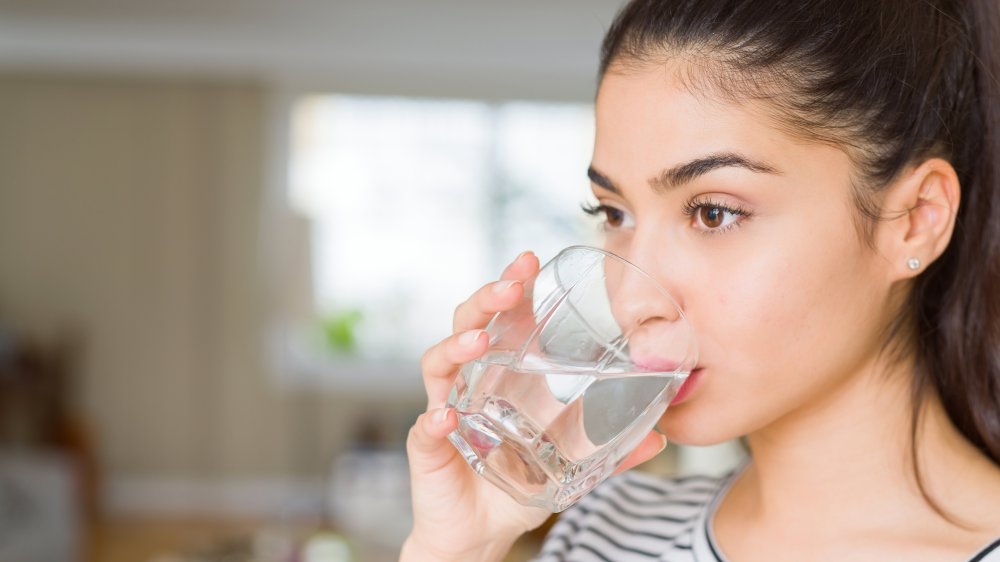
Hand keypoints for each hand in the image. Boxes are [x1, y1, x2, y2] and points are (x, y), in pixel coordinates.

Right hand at [402, 251, 667, 561]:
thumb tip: (660, 437)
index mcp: (501, 376)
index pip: (503, 319)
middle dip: (487, 300)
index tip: (530, 261)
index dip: (512, 287)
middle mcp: (469, 383)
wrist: (479, 535)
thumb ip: (611, 450)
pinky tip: (446, 417)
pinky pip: (425, 428)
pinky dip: (434, 421)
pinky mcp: (429, 448)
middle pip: (468, 326)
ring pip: (439, 364)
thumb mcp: (571, 466)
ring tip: (480, 342)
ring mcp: (445, 410)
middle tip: (511, 286)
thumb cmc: (516, 486)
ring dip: (458, 347)